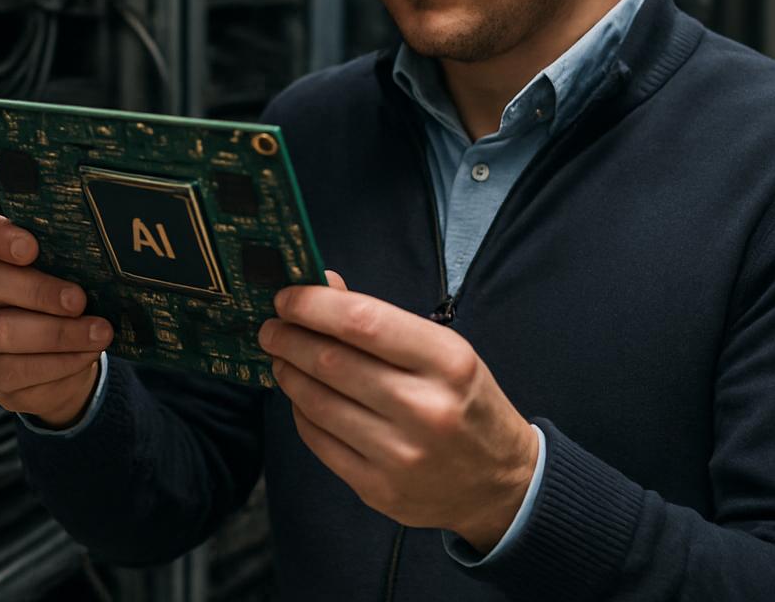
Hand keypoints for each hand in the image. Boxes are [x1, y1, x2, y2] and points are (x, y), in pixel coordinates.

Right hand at [0, 214, 111, 427]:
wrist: (64, 366)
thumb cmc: (65, 307)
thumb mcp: (68, 279)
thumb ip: (70, 263)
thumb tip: (105, 258)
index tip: (31, 247)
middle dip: (37, 291)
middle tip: (79, 300)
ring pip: (5, 333)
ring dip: (60, 334)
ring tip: (99, 333)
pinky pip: (21, 371)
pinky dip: (61, 363)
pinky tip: (86, 355)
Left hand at [258, 272, 538, 552]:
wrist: (503, 485)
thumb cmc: (466, 403)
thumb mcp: (443, 351)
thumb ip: (381, 319)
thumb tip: (320, 285)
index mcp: (448, 362)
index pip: (363, 321)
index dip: (312, 305)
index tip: (286, 297)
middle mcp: (426, 408)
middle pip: (331, 362)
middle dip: (289, 338)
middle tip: (271, 328)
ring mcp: (400, 455)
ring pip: (317, 402)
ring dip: (288, 373)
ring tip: (281, 357)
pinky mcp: (378, 489)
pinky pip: (319, 441)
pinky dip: (301, 411)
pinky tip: (300, 396)